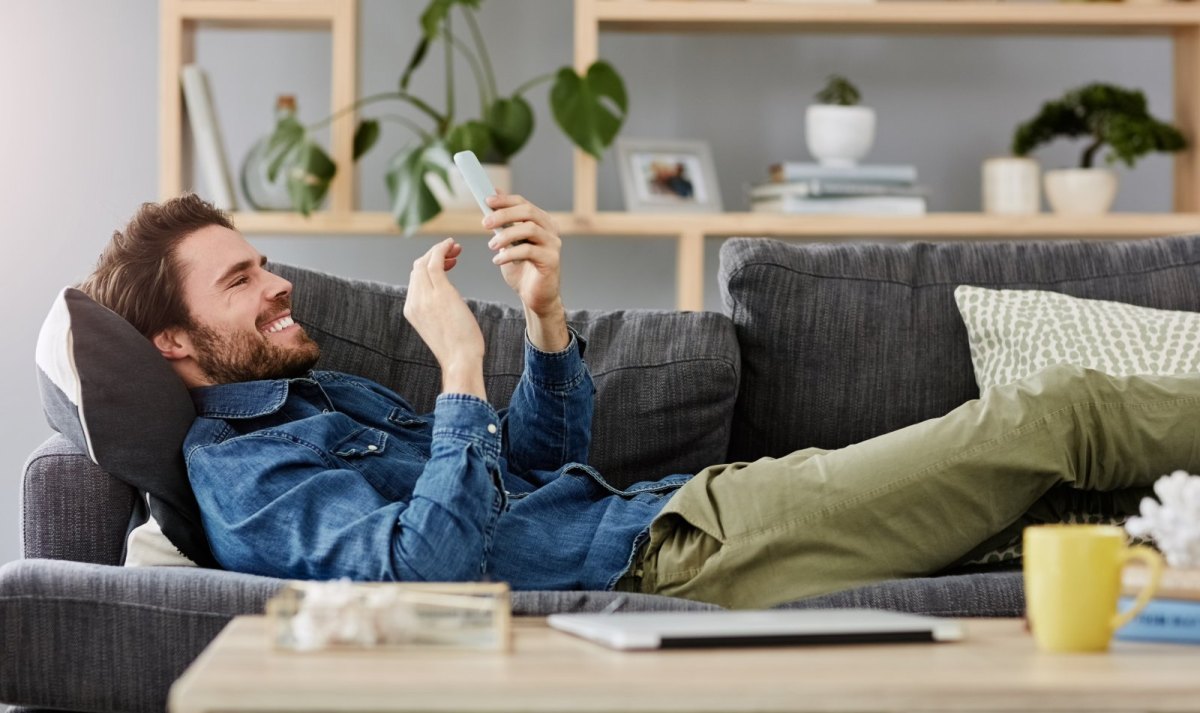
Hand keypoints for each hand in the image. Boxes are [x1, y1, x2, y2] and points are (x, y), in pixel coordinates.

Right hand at [403, 238, 485, 398]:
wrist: (460, 360)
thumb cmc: (458, 348)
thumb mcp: (441, 327)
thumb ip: (437, 311)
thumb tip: (446, 303)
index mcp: (411, 310)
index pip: (415, 278)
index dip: (429, 265)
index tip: (448, 262)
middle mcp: (413, 301)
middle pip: (417, 267)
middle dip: (434, 254)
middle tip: (454, 251)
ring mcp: (424, 297)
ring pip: (424, 261)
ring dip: (439, 250)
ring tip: (456, 247)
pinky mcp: (439, 293)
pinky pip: (435, 262)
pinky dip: (442, 249)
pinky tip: (452, 244)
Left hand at [484, 192, 568, 350]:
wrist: (535, 297)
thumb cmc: (522, 269)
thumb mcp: (509, 242)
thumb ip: (504, 222)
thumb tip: (493, 195)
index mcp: (541, 222)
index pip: (523, 203)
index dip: (505, 200)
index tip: (486, 201)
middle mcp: (550, 230)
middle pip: (527, 212)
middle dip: (503, 215)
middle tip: (484, 223)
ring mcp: (553, 244)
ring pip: (529, 229)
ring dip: (506, 235)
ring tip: (491, 246)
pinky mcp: (552, 260)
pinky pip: (529, 251)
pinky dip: (509, 254)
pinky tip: (498, 261)